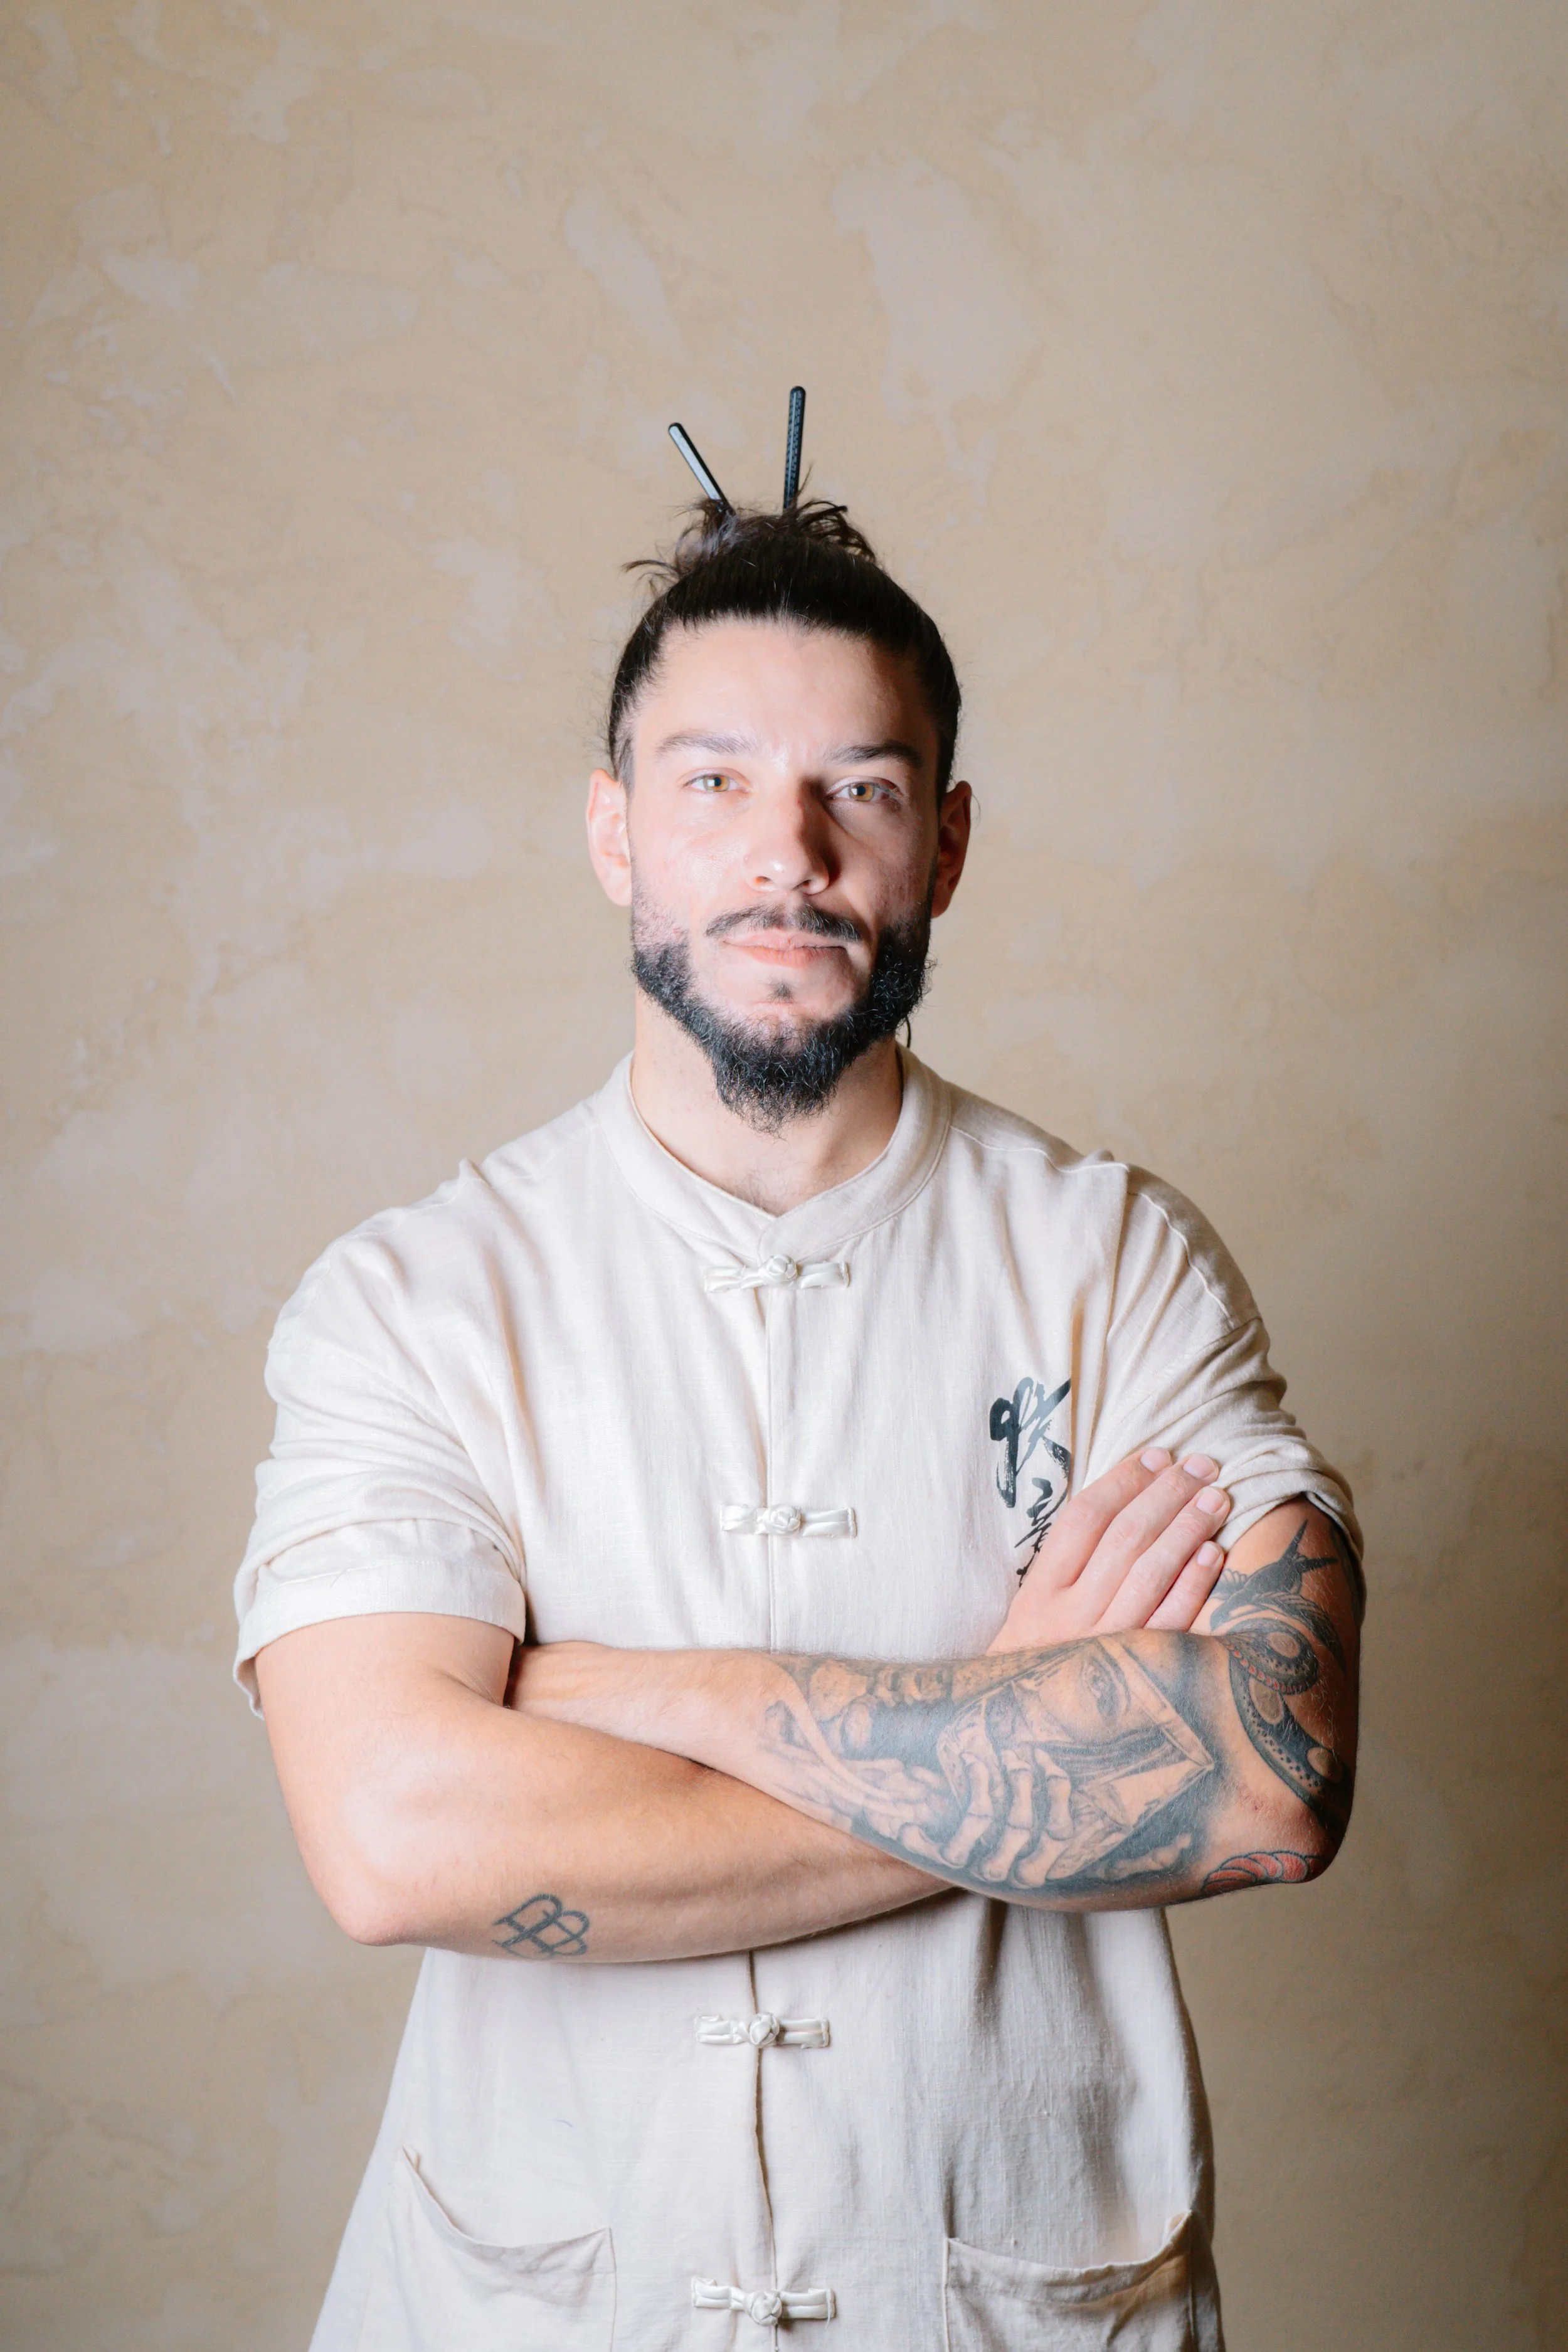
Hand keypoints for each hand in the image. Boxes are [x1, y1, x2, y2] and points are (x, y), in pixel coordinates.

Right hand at [988, 1450, 1230, 1652]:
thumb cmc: (1038, 1662)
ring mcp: (1103, 1647)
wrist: (1022, 1738)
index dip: (1124, 1479)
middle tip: (1201, 1465)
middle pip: (1124, 1537)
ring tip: (1216, 1497)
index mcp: (1038, 1593)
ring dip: (1187, 1528)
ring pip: (1150, 1572)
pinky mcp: (1137, 1676)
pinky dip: (1193, 1584)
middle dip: (1167, 1493)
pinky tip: (1214, 1553)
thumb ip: (1068, 1563)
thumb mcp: (1034, 1611)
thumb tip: (1125, 1499)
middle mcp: (1068, 1617)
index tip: (1157, 1454)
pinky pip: (1170, 1621)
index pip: (1084, 1517)